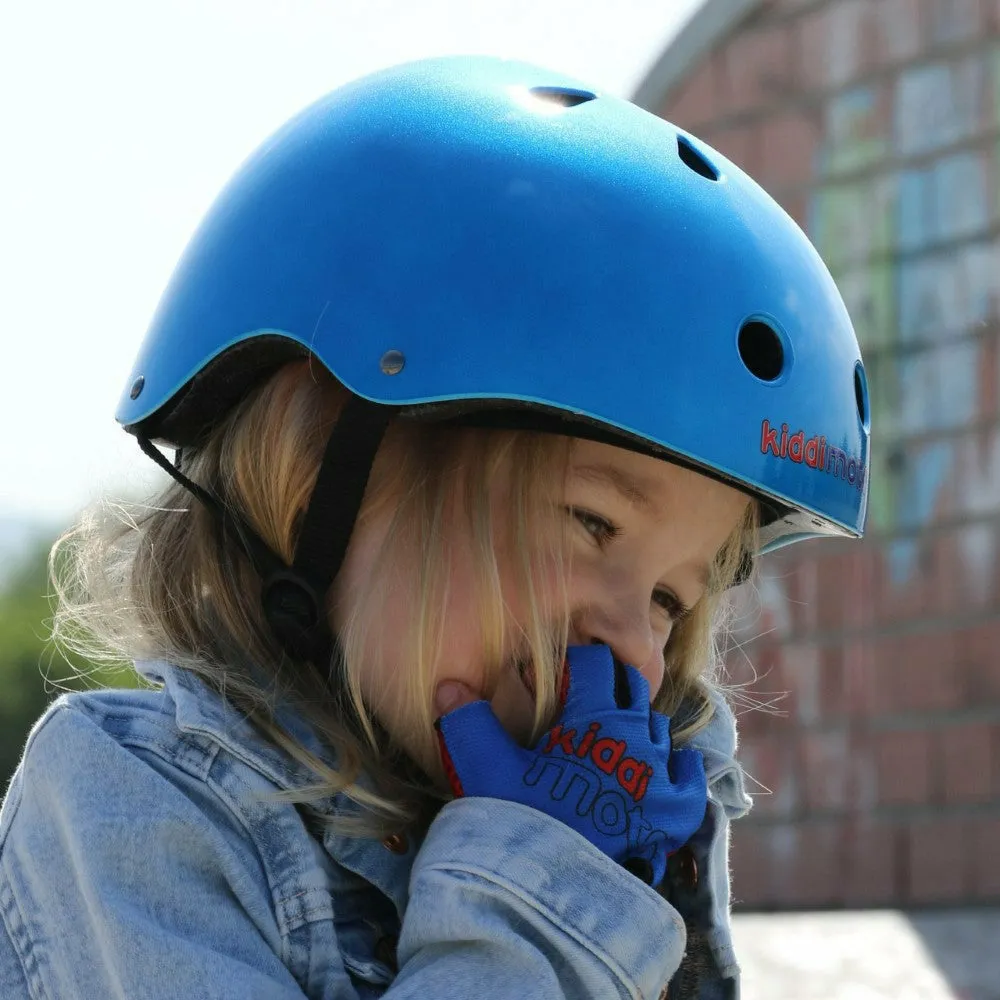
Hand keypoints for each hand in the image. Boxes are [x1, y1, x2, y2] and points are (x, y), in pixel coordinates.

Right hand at [434, 644, 707, 887]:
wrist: (556, 898)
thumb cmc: (520, 824)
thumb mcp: (485, 769)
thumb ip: (468, 722)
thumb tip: (449, 686)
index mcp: (596, 717)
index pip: (595, 662)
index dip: (570, 663)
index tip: (544, 679)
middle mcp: (637, 739)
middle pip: (631, 690)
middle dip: (604, 687)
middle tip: (574, 704)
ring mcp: (660, 779)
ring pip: (658, 729)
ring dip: (635, 725)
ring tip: (607, 740)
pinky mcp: (673, 818)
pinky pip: (690, 780)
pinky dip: (680, 768)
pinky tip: (669, 766)